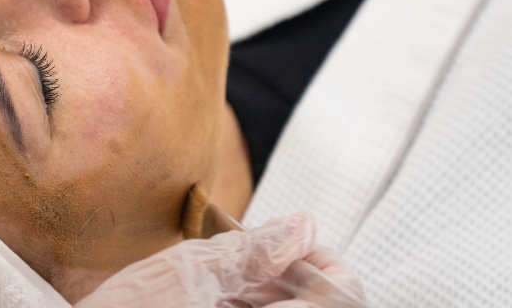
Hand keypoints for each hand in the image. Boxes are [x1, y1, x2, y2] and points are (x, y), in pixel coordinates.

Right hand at [75, 213, 366, 307]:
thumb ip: (249, 252)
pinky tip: (212, 293)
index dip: (328, 266)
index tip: (298, 243)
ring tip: (223, 271)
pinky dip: (241, 303)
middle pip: (314, 307)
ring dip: (264, 291)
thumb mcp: (184, 275)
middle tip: (252, 249)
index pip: (342, 300)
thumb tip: (301, 226)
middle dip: (290, 275)